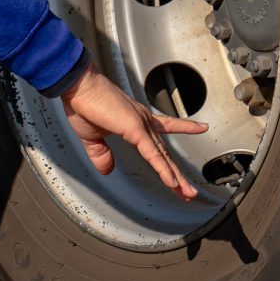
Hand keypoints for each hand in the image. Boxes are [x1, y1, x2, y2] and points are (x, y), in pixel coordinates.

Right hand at [60, 65, 208, 199]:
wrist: (78, 87)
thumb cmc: (83, 104)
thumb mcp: (91, 137)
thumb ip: (100, 154)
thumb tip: (108, 169)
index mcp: (134, 121)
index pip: (166, 126)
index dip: (183, 127)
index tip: (200, 127)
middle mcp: (143, 122)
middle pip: (165, 152)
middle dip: (177, 173)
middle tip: (189, 190)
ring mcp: (141, 125)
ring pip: (162, 157)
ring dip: (176, 177)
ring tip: (188, 193)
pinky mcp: (135, 129)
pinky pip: (152, 154)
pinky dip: (162, 169)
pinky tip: (171, 182)